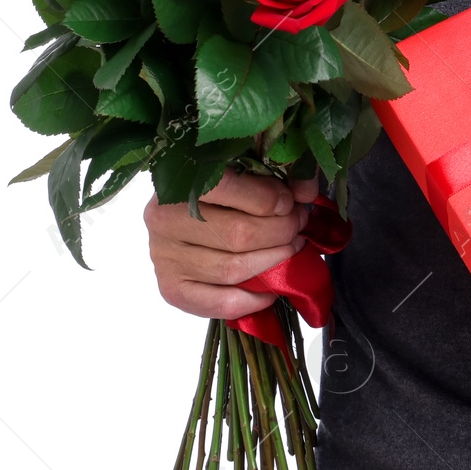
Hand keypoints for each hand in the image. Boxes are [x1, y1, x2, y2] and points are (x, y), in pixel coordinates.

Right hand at [144, 169, 319, 319]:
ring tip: (292, 248)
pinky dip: (251, 300)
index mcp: (179, 181)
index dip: (268, 199)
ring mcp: (165, 258)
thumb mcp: (241, 166)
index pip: (228, 189)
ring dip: (273, 261)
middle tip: (298, 224)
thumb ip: (275, 173)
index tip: (291, 203)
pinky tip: (270, 289)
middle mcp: (164, 221)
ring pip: (232, 269)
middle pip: (237, 234)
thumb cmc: (217, 184)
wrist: (178, 211)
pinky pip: (217, 303)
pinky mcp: (171, 289)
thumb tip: (306, 191)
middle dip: (279, 231)